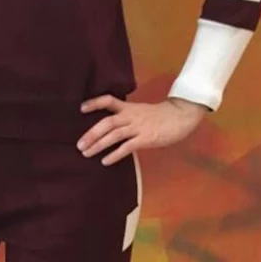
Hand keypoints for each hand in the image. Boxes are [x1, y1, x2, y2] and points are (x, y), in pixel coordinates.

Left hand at [78, 95, 207, 164]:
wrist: (181, 116)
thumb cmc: (160, 116)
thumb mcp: (141, 112)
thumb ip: (126, 117)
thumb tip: (110, 127)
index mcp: (129, 108)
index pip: (108, 100)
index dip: (94, 103)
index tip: (81, 108)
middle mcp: (131, 116)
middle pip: (107, 123)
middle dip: (91, 134)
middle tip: (79, 145)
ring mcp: (138, 127)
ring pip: (114, 135)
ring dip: (98, 145)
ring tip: (87, 153)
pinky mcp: (146, 138)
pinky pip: (127, 147)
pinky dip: (114, 154)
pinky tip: (105, 161)